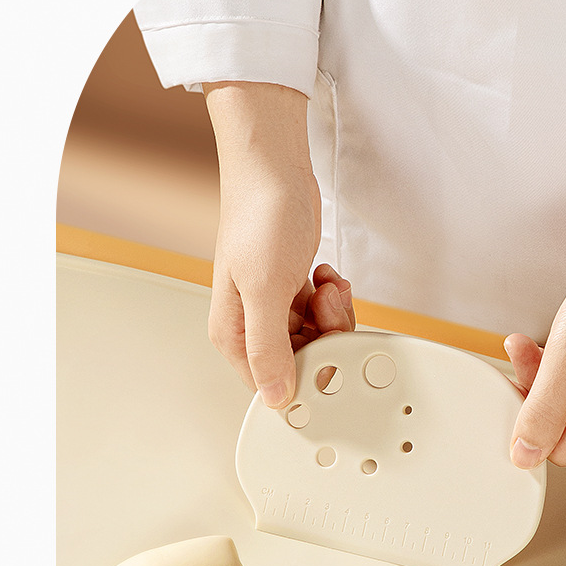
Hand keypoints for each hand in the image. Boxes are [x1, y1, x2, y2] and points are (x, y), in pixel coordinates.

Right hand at [205, 81, 354, 402]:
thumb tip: (274, 397)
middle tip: (327, 306)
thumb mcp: (266, 290)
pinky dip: (333, 297)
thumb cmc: (260, 217)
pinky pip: (323, 313)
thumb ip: (269, 348)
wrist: (274, 168)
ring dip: (333, 315)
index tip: (328, 358)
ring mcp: (274, 306)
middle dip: (325, 339)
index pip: (270, 385)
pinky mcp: (294, 288)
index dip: (305, 378)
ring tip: (326, 285)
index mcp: (232, 334)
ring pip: (316, 338)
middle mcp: (250, 325)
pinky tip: (325, 274)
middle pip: (300, 363)